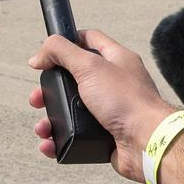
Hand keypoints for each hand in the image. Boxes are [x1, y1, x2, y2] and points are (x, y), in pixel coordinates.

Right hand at [27, 30, 174, 183]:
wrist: (146, 143)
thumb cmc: (127, 101)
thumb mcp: (90, 66)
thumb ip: (61, 52)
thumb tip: (38, 55)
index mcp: (116, 60)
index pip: (90, 40)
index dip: (68, 42)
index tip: (48, 52)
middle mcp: (114, 84)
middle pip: (73, 79)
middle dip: (50, 90)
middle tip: (37, 98)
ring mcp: (110, 111)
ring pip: (71, 111)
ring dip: (51, 118)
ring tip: (42, 127)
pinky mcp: (105, 136)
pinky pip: (75, 136)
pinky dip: (59, 140)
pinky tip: (50, 143)